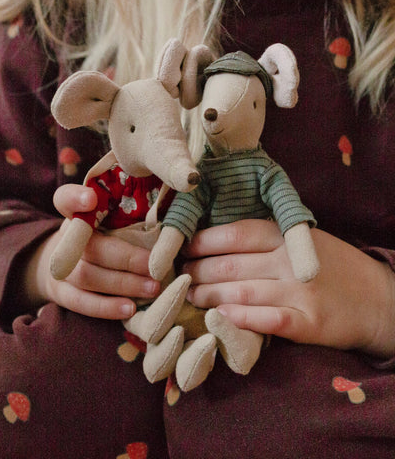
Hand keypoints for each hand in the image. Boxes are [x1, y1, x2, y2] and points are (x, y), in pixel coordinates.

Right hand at [24, 184, 159, 319]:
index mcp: (77, 214)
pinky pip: (81, 302)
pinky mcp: (59, 293)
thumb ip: (129, 215)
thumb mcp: (108, 219)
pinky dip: (106, 307)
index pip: (66, 199)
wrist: (63, 262)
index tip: (92, 198)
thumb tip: (171, 218)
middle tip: (156, 267)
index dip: (76, 198)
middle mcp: (64, 238)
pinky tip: (130, 308)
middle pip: (91, 246)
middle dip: (128, 258)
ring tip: (153, 288)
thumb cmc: (101, 236)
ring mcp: (58, 267)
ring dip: (123, 284)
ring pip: (87, 276)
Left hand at [182, 219, 394, 357]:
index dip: (203, 242)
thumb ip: (266, 239)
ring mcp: (300, 292)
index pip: (235, 234)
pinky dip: (241, 319)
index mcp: (286, 236)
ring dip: (210, 296)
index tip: (183, 249)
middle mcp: (290, 262)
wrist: (379, 298)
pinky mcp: (309, 322)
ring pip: (242, 293)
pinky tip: (220, 318)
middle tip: (181, 278)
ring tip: (191, 297)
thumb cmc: (331, 265)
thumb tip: (216, 240)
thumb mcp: (301, 241)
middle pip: (231, 265)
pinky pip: (268, 320)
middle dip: (198, 272)